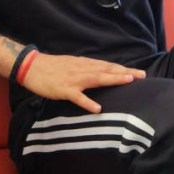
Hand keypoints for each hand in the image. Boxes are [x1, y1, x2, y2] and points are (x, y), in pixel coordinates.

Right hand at [21, 53, 145, 113]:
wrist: (32, 66)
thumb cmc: (53, 67)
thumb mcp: (74, 65)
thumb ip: (88, 69)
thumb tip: (102, 73)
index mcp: (86, 64)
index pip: (108, 66)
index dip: (124, 69)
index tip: (140, 72)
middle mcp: (83, 70)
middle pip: (107, 70)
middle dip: (125, 73)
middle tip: (142, 75)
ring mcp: (74, 80)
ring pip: (96, 78)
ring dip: (112, 78)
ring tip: (128, 81)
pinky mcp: (64, 90)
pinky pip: (77, 97)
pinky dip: (87, 102)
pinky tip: (97, 108)